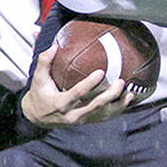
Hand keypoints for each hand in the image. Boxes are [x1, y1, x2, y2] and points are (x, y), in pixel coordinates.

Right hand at [21, 45, 135, 126]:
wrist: (37, 117)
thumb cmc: (39, 95)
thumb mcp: (38, 78)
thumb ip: (44, 61)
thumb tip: (55, 45)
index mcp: (61, 103)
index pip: (78, 93)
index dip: (90, 84)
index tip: (101, 72)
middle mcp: (72, 114)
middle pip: (96, 106)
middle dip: (111, 95)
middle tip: (121, 82)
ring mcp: (81, 120)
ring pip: (103, 114)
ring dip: (118, 105)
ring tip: (130, 93)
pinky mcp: (86, 122)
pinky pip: (104, 117)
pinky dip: (117, 110)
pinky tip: (127, 100)